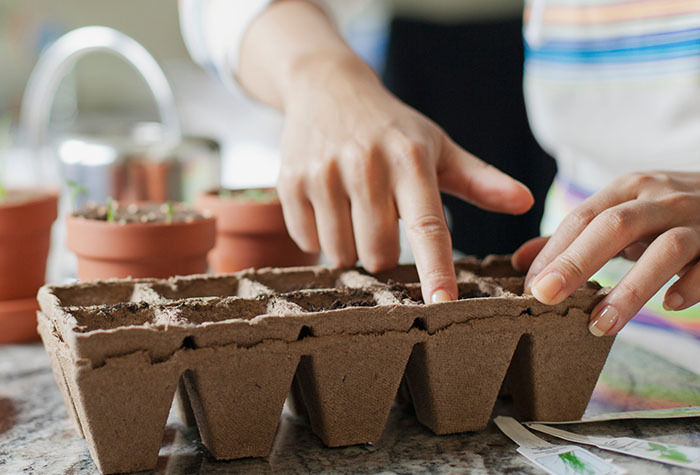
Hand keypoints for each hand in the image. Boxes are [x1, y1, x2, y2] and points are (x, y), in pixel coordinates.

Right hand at [278, 56, 533, 303]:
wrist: (326, 87)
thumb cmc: (392, 127)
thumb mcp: (437, 146)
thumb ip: (479, 180)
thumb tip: (526, 202)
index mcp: (410, 160)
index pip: (427, 225)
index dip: (435, 269)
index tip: (443, 304)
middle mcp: (365, 165)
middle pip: (378, 252)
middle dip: (383, 253)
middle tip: (381, 220)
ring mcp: (322, 174)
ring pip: (340, 252)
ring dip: (350, 246)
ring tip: (353, 209)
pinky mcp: (289, 182)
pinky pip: (308, 240)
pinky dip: (320, 234)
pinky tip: (326, 203)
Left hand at [512, 171, 699, 335]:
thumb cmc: (666, 211)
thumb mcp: (621, 212)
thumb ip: (574, 236)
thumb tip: (521, 262)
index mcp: (628, 190)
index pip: (582, 217)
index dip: (554, 252)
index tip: (530, 287)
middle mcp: (661, 200)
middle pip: (614, 226)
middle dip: (576, 261)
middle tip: (546, 297)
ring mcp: (698, 221)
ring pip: (665, 250)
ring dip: (630, 289)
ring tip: (599, 325)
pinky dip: (692, 285)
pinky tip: (671, 305)